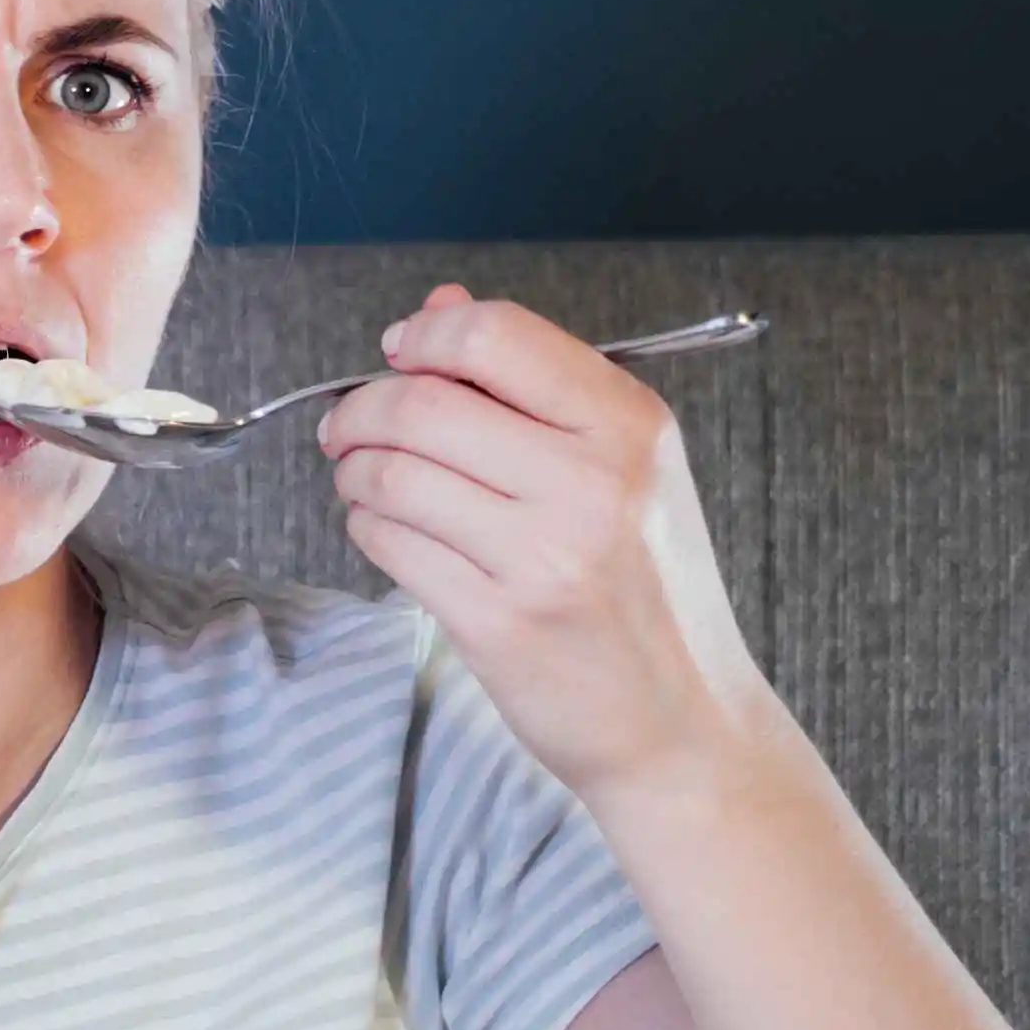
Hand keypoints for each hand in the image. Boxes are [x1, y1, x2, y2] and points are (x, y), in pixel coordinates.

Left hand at [319, 284, 780, 802]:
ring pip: (391, 474)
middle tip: (347, 425)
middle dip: (362, 407)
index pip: (496, 335)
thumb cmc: (646, 588)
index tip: (399, 353)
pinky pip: (389, 545)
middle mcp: (592, 483)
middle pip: (423, 403)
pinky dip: (366, 527)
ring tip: (362, 479)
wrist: (682, 724)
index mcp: (630, 425)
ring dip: (354, 471)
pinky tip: (387, 531)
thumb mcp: (624, 469)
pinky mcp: (496, 622)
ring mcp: (543, 557)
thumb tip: (439, 305)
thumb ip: (532, 382)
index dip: (425, 336)